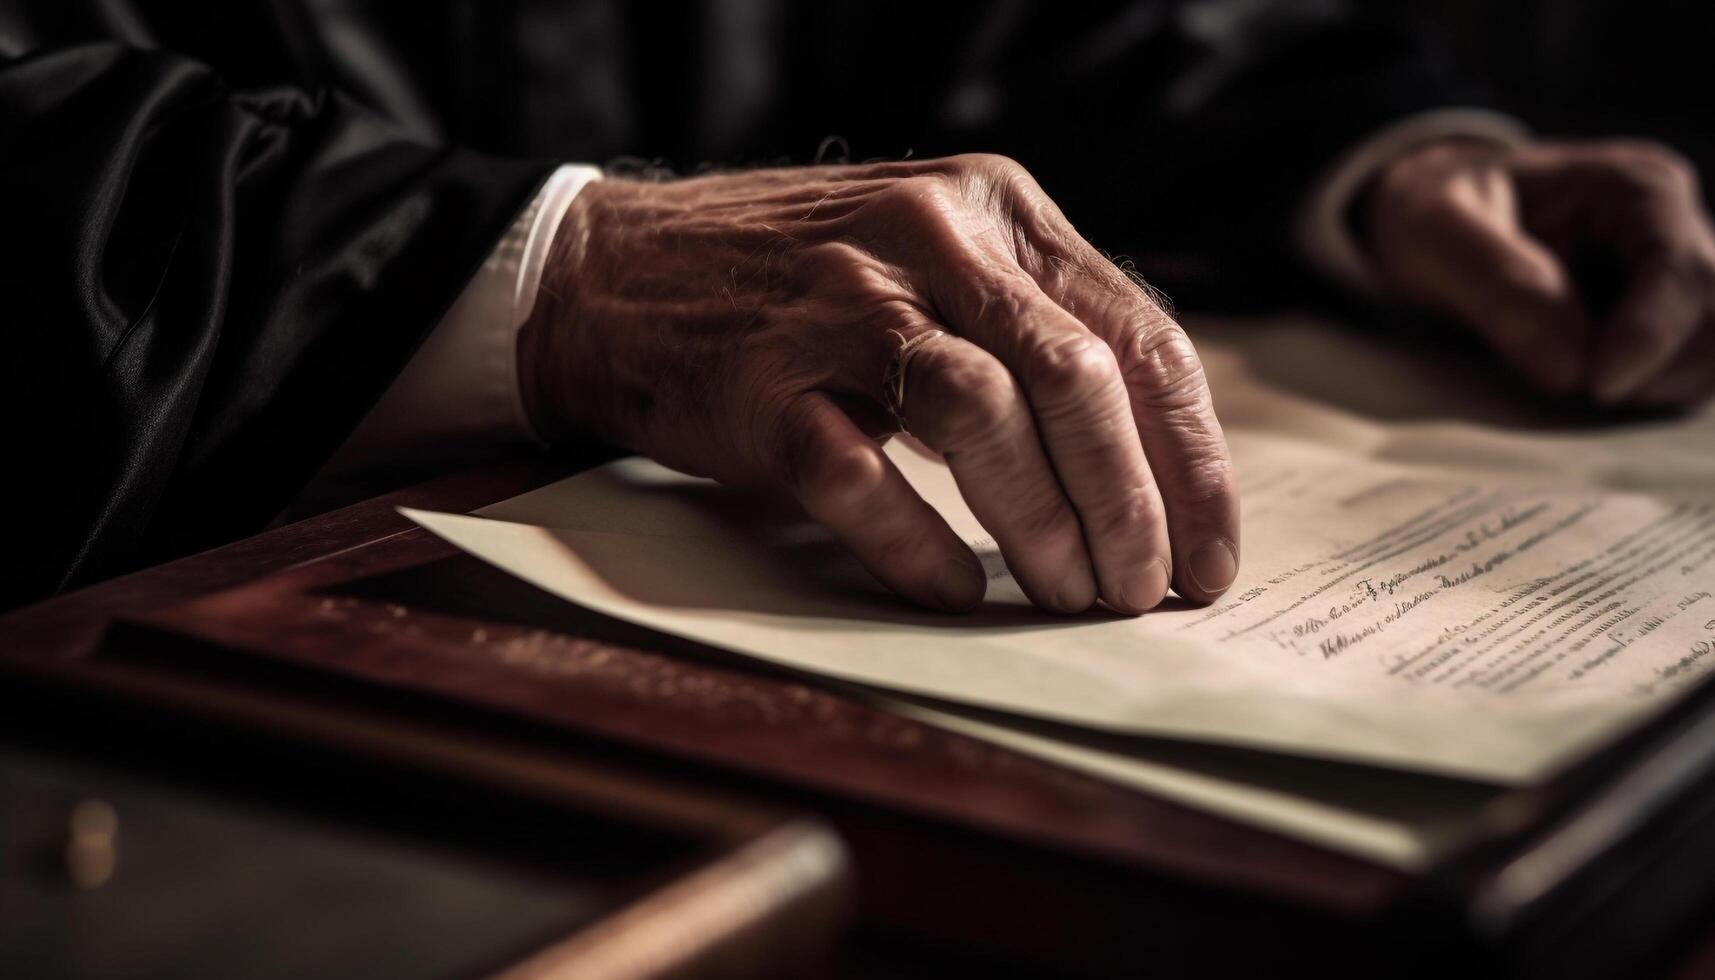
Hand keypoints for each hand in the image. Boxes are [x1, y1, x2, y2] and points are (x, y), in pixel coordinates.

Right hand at [519, 156, 1238, 614]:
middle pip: (1076, 379)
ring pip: (982, 416)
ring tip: (1066, 594)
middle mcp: (928, 239)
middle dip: (1131, 507)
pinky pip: (861, 479)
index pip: (1139, 335)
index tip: (1210, 554)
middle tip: (1140, 592)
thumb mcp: (935, 258)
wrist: (618, 273)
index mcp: (995, 208)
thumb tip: (1153, 467)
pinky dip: (921, 549)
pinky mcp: (762, 383)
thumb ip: (1037, 325)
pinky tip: (955, 590)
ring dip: (1045, 526)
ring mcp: (839, 307)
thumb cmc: (800, 282)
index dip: (1191, 463)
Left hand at [1364, 139, 1714, 406]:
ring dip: (1665, 385)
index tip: (1595, 386)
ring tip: (1585, 389)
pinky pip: (1691, 371)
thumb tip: (1570, 368)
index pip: (1682, 269)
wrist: (1428, 218)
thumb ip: (1501, 287)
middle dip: (1662, 368)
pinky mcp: (1663, 321)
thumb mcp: (1437, 234)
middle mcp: (1675, 227)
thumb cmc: (1433, 213)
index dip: (1651, 336)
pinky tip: (1596, 390)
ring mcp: (1674, 277)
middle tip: (1583, 394)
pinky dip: (1656, 393)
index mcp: (1635, 188)